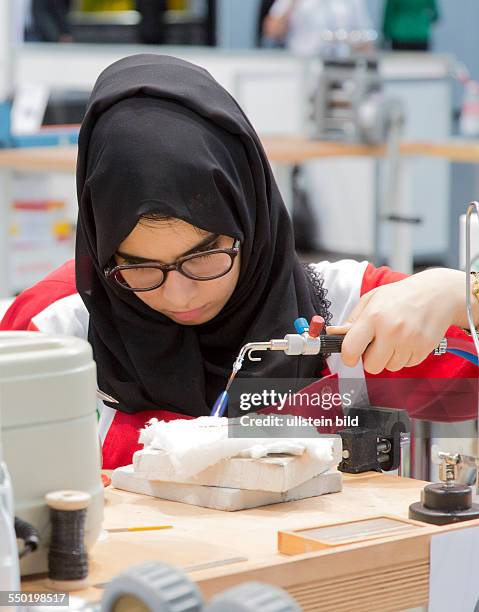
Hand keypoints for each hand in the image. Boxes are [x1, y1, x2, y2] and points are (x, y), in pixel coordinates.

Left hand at [326, 268, 478, 373]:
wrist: (438, 294)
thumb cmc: (401, 296)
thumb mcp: (372, 299)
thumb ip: (352, 319)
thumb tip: (333, 334)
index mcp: (373, 316)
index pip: (350, 349)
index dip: (348, 357)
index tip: (350, 355)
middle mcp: (391, 330)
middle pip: (371, 367)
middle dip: (371, 359)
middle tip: (376, 344)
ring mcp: (409, 341)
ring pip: (390, 367)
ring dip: (389, 357)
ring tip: (395, 338)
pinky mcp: (424, 349)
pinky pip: (406, 365)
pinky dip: (405, 356)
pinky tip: (408, 339)